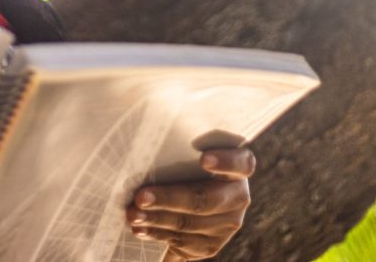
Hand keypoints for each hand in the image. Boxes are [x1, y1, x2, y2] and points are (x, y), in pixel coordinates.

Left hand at [126, 147, 255, 260]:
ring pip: (190, 223)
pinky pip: (183, 241)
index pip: (242, 163)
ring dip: (157, 219)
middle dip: (169, 198)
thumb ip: (178, 148)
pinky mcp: (211, 245)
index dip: (226, 161)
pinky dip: (157, 233)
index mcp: (238, 169)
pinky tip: (140, 229)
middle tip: (141, 196)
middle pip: (206, 199)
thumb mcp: (186, 154)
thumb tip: (147, 129)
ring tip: (133, 214)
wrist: (188, 206)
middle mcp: (238, 197)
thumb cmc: (181, 165)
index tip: (203, 159)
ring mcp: (226, 224)